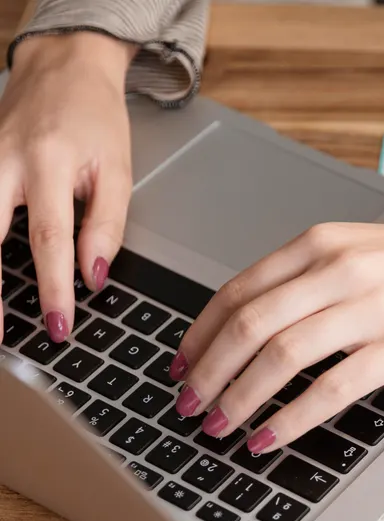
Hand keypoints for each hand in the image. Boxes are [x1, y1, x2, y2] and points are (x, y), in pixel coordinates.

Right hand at [0, 33, 134, 342]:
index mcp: (48, 162)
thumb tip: (95, 276)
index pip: (49, 239)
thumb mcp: (118, 169)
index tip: (60, 324)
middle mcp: (3, 163)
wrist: (62, 68)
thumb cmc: (94, 119)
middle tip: (1, 335)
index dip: (55, 287)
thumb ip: (107, 224)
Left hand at [170, 211, 383, 452]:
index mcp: (323, 245)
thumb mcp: (364, 250)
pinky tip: (272, 437)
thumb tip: (260, 326)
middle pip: (247, 326)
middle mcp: (338, 271)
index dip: (199, 336)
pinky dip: (291, 418)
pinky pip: (331, 389)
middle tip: (188, 405)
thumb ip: (313, 278)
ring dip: (239, 399)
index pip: (238, 291)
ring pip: (279, 358)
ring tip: (221, 426)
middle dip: (207, 374)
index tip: (182, 365)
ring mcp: (369, 310)